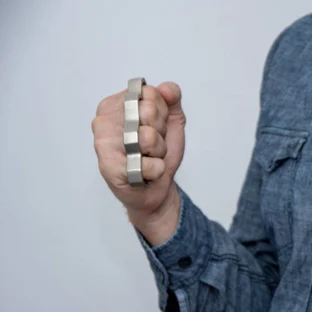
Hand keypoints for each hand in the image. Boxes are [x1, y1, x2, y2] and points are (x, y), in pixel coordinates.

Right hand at [92, 82, 185, 244]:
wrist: (155, 187)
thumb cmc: (157, 152)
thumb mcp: (171, 120)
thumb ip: (171, 98)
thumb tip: (166, 89)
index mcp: (115, 104)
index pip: (150, 93)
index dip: (162, 112)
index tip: (156, 125)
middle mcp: (104, 121)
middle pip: (149, 111)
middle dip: (160, 131)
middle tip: (152, 144)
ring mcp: (104, 144)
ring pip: (149, 137)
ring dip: (159, 152)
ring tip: (148, 157)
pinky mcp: (109, 168)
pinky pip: (149, 165)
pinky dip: (155, 170)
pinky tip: (145, 173)